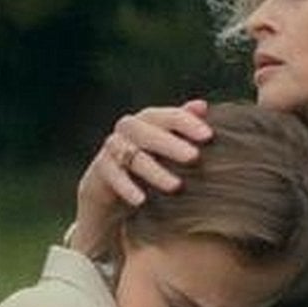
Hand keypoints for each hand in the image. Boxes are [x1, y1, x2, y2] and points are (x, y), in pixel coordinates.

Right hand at [68, 99, 212, 255]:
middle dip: (171, 143)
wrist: (111, 196)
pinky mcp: (98, 172)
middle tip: (195, 157)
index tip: (209, 135)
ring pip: (130, 155)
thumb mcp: (168, 151)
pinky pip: (111, 176)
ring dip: (154, 170)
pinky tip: (142, 201)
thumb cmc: (149, 168)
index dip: (187, 122)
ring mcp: (111, 150)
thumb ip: (184, 128)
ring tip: (177, 186)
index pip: (167, 115)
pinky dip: (126, 187)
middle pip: (146, 130)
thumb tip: (203, 105)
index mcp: (148, 121)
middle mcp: (128, 131)